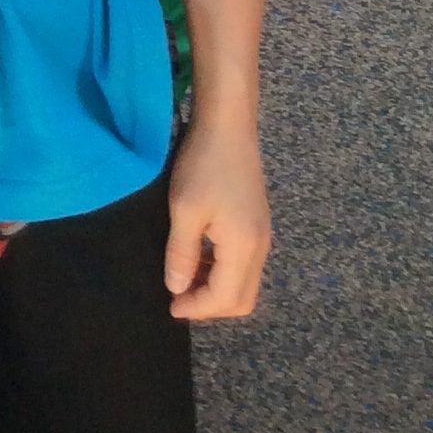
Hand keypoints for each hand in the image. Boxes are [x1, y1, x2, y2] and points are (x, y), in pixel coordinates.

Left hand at [165, 119, 270, 319]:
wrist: (228, 125)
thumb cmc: (203, 165)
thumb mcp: (184, 209)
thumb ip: (182, 253)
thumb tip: (177, 288)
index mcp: (244, 248)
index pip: (225, 299)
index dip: (197, 308)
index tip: (170, 306)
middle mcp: (260, 248)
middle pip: (242, 299)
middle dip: (211, 306)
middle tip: (180, 296)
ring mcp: (262, 235)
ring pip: (245, 283)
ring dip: (217, 289)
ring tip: (185, 277)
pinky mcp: (257, 223)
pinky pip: (244, 264)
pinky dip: (223, 271)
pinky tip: (200, 257)